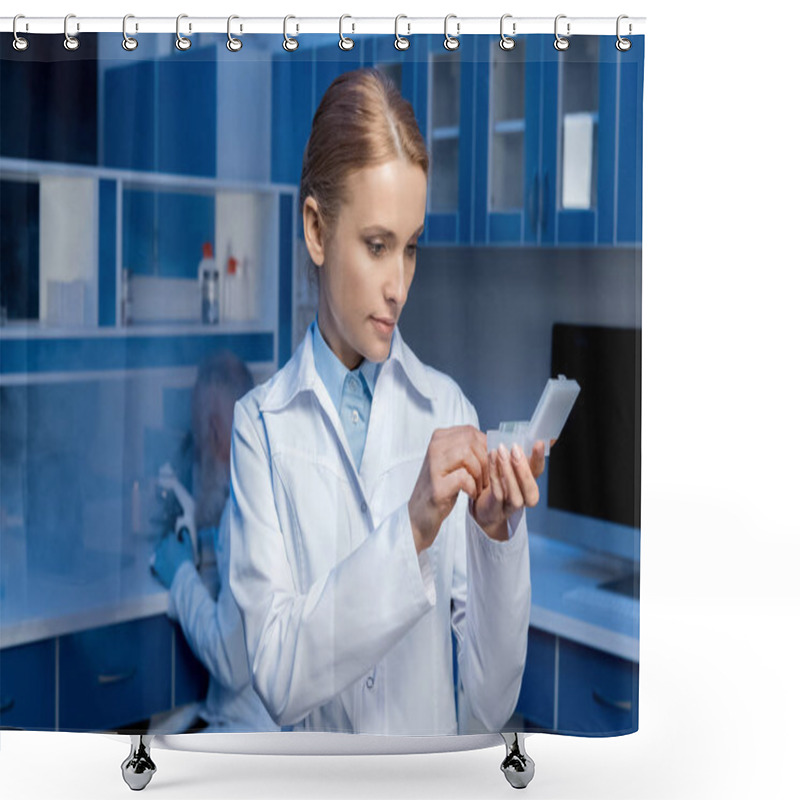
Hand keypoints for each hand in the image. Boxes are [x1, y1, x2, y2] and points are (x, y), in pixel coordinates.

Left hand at [151, 529, 194, 587]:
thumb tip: (183, 530)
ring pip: (159, 551)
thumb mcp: (189, 546)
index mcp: (170, 541)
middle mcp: (161, 547)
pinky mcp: (155, 565)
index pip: (170, 535)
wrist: (181, 576)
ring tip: (171, 557)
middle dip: (168, 544)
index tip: (178, 541)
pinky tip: (167, 564)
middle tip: (176, 550)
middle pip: (164, 542)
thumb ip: (185, 536)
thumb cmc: (186, 560)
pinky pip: (157, 560)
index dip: (175, 538)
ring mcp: (157, 556)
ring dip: (163, 552)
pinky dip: (161, 560)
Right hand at [408, 425, 488, 553]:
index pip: (471, 431)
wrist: (421, 513)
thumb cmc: (442, 486)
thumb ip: (468, 448)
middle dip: (485, 460)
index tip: (489, 463)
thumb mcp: (453, 461)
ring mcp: (434, 465)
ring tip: (480, 487)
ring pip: (468, 455)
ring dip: (480, 474)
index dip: (486, 446)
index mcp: (439, 438)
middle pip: (471, 441)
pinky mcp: (437, 485)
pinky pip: (464, 477)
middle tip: (486, 477)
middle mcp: (434, 447)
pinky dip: (473, 487)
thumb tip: (494, 443)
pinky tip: (471, 494)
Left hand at [471, 438, 556, 539]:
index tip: (538, 443)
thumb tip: (527, 435)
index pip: (538, 472)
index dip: (539, 458)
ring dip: (508, 471)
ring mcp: (511, 506)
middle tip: (515, 449)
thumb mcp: (510, 468)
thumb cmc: (499, 484)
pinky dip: (495, 475)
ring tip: (501, 452)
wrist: (484, 507)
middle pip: (530, 487)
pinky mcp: (497, 509)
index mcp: (530, 484)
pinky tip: (491, 459)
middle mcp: (524, 498)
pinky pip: (497, 492)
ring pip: (514, 493)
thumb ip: (518, 455)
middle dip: (523, 467)